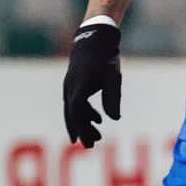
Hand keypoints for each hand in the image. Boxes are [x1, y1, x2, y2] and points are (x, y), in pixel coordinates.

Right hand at [63, 22, 121, 147]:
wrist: (94, 39)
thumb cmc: (105, 59)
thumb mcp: (113, 78)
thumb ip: (113, 98)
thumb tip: (115, 118)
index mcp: (79, 87)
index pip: (77, 113)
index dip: (81, 128)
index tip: (87, 140)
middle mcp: (70, 88)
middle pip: (73, 115)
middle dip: (81, 131)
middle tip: (91, 145)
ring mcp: (70, 86)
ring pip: (72, 110)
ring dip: (83, 123)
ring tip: (96, 137)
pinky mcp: (73, 84)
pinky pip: (75, 103)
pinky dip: (84, 113)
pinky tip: (98, 119)